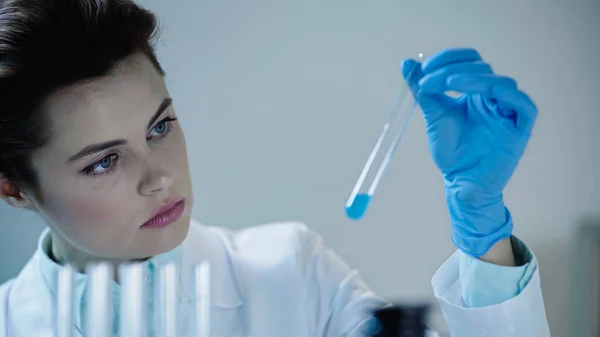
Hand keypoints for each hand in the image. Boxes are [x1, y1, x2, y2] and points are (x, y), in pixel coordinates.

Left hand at [402, 48, 536, 256]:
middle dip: (451, 70)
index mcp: (475, 91)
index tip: (424, 68)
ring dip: (472, 78)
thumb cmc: (451, 151)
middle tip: (428, 80)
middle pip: (480, 68)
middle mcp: (493, 96)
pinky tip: (486, 91)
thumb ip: (423, 90)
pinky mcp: (520, 127)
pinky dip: (506, 93)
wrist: (460, 181)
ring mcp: (508, 110)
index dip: (447, 58)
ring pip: (499, 82)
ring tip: (447, 84)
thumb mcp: (433, 115)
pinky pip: (522, 104)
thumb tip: (407, 62)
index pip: (468, 61)